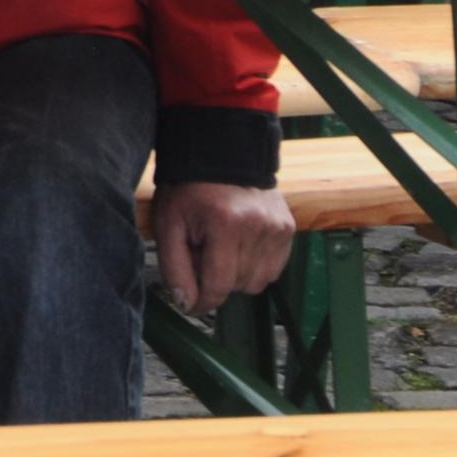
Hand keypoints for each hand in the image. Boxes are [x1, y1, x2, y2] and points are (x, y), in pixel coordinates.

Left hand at [153, 181, 295, 310]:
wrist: (221, 152)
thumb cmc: (190, 188)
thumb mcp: (169, 223)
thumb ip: (175, 268)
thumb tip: (186, 305)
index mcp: (225, 224)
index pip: (218, 286)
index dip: (201, 302)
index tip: (190, 304)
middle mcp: (258, 226)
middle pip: (237, 286)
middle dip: (216, 278)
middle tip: (202, 252)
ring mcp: (277, 227)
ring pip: (257, 282)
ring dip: (237, 274)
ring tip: (222, 247)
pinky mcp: (288, 227)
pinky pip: (273, 269)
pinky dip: (255, 265)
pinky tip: (240, 245)